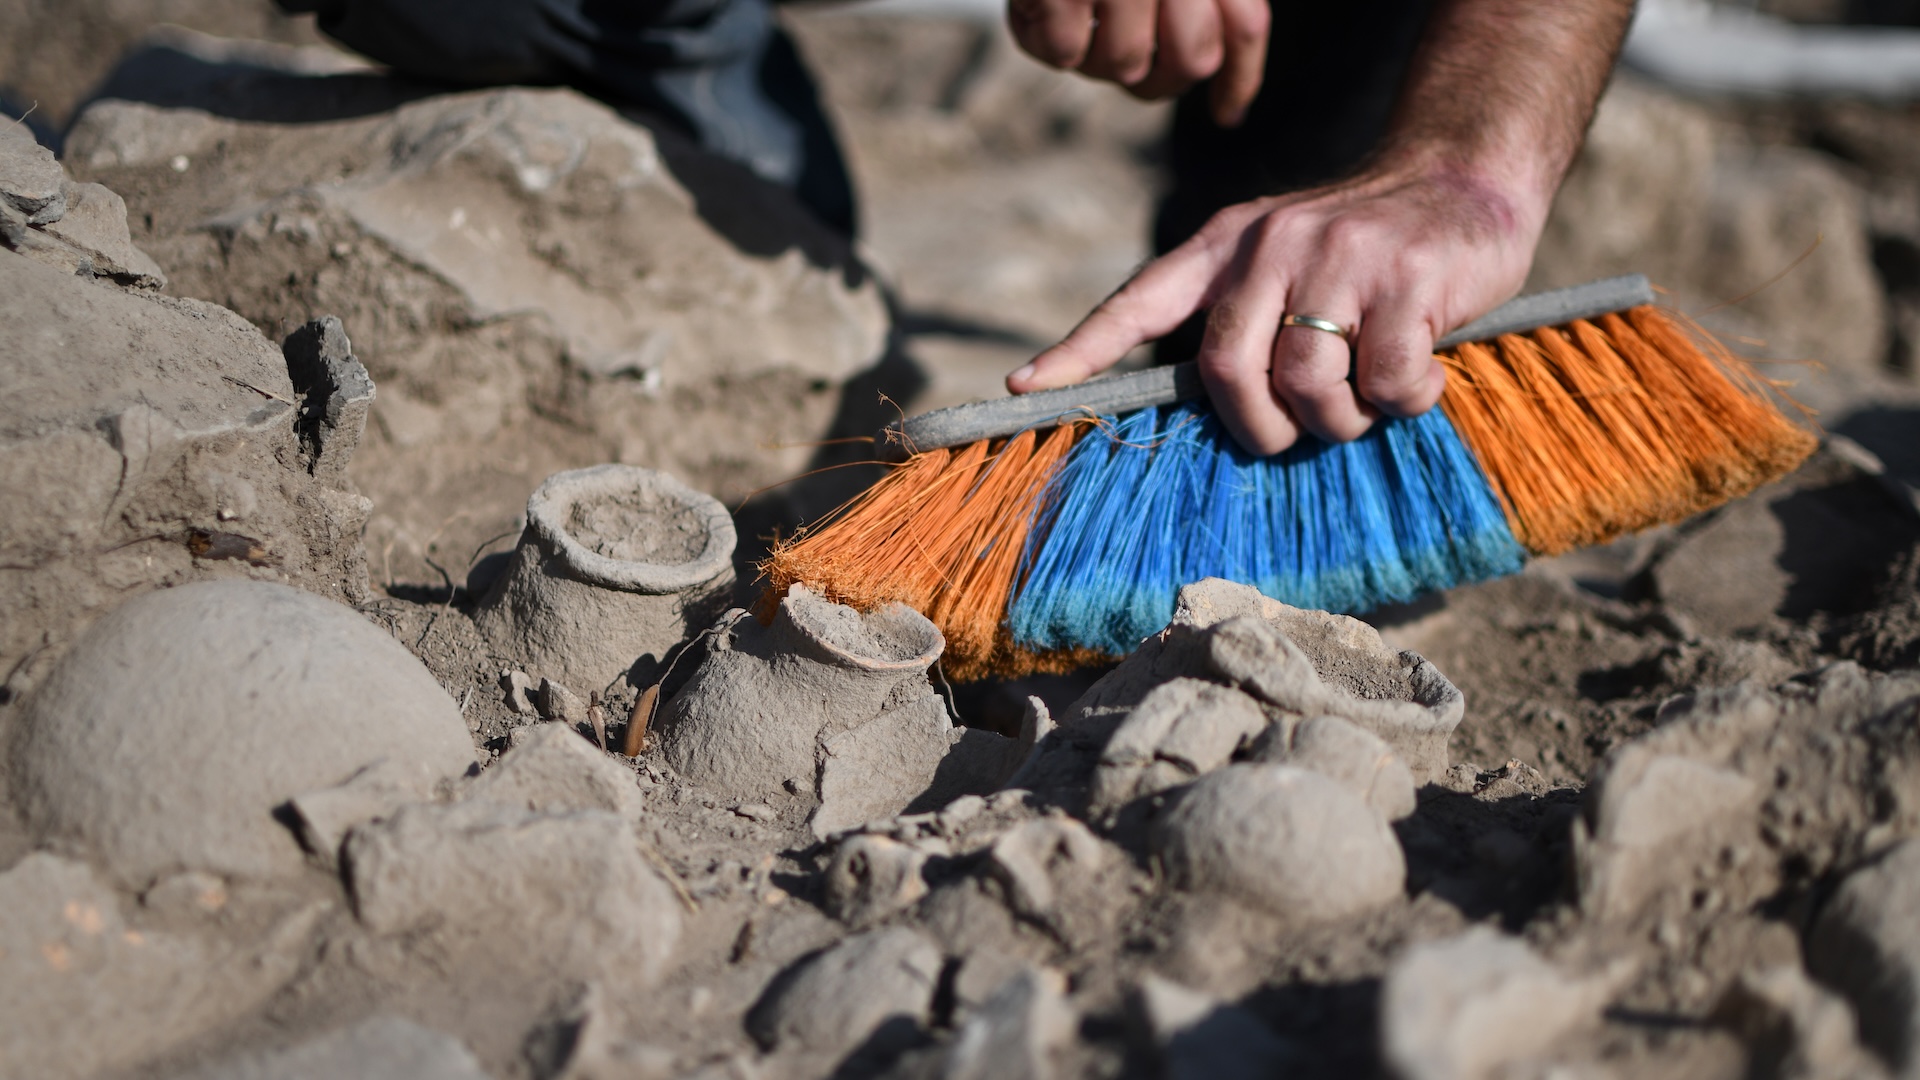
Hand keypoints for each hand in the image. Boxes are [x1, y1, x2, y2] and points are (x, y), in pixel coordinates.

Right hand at [1006, 0, 1268, 124]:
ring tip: (1070, 4)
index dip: (1240, 81)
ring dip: (1092, 50)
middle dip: (1158, 70)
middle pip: (1190, 62)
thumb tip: (1230, 112)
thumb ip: (1211, 12)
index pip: (1241, 29)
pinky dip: (1041, 33)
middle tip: (1123, 44)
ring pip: (1122, 66)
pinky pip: (1063, 54)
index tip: (1228, 114)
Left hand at [1006, 158, 1548, 454]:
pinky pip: (1386, 380)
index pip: (1136, 300)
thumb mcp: (1283, 260)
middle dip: (1257, 428)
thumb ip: (1239, 318)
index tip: (1022, 385)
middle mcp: (1271, 246)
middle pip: (1225, 370)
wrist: (1464, 177)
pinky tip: (1419, 378)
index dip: (1078, 350)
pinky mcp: (1407, 280)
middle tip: (1294, 433)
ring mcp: (1339, 260)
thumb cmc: (1366, 247)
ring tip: (1366, 402)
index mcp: (1226, 246)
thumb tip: (1210, 415)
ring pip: (1304, 384)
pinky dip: (1404, 401)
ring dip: (1337, 421)